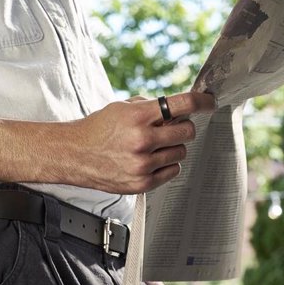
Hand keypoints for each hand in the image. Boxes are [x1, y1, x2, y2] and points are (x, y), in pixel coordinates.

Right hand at [56, 92, 214, 193]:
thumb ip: (152, 107)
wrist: (74, 154)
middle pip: (188, 132)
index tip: (209, 101)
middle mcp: (142, 140)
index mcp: (138, 116)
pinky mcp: (142, 183)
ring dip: (172, 147)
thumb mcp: (123, 107)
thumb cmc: (99, 129)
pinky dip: (167, 164)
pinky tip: (151, 160)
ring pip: (181, 152)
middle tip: (172, 127)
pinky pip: (173, 171)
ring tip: (153, 145)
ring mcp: (142, 164)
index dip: (201, 101)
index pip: (182, 104)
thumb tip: (180, 109)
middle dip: (183, 127)